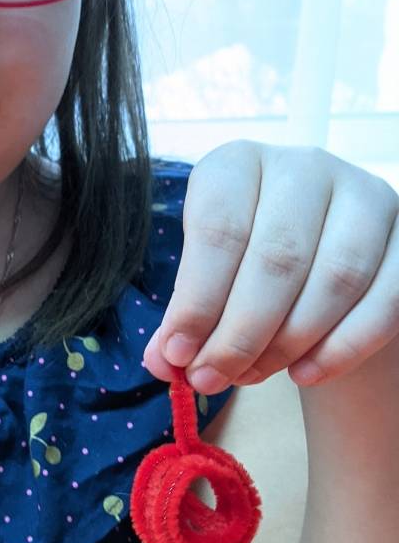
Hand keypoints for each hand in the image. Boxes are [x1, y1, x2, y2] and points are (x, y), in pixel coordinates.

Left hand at [142, 141, 398, 392]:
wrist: (315, 252)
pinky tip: (305, 374)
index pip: (219, 231)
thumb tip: (165, 364)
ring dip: (289, 343)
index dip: (197, 301)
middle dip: (240, 333)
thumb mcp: (205, 277)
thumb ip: (184, 319)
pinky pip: (385, 298)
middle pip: (277, 258)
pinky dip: (343, 347)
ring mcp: (363, 194)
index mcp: (238, 163)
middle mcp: (303, 166)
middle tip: (212, 378)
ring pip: (335, 278)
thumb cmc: (244, 262)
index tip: (178, 355)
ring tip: (252, 377)